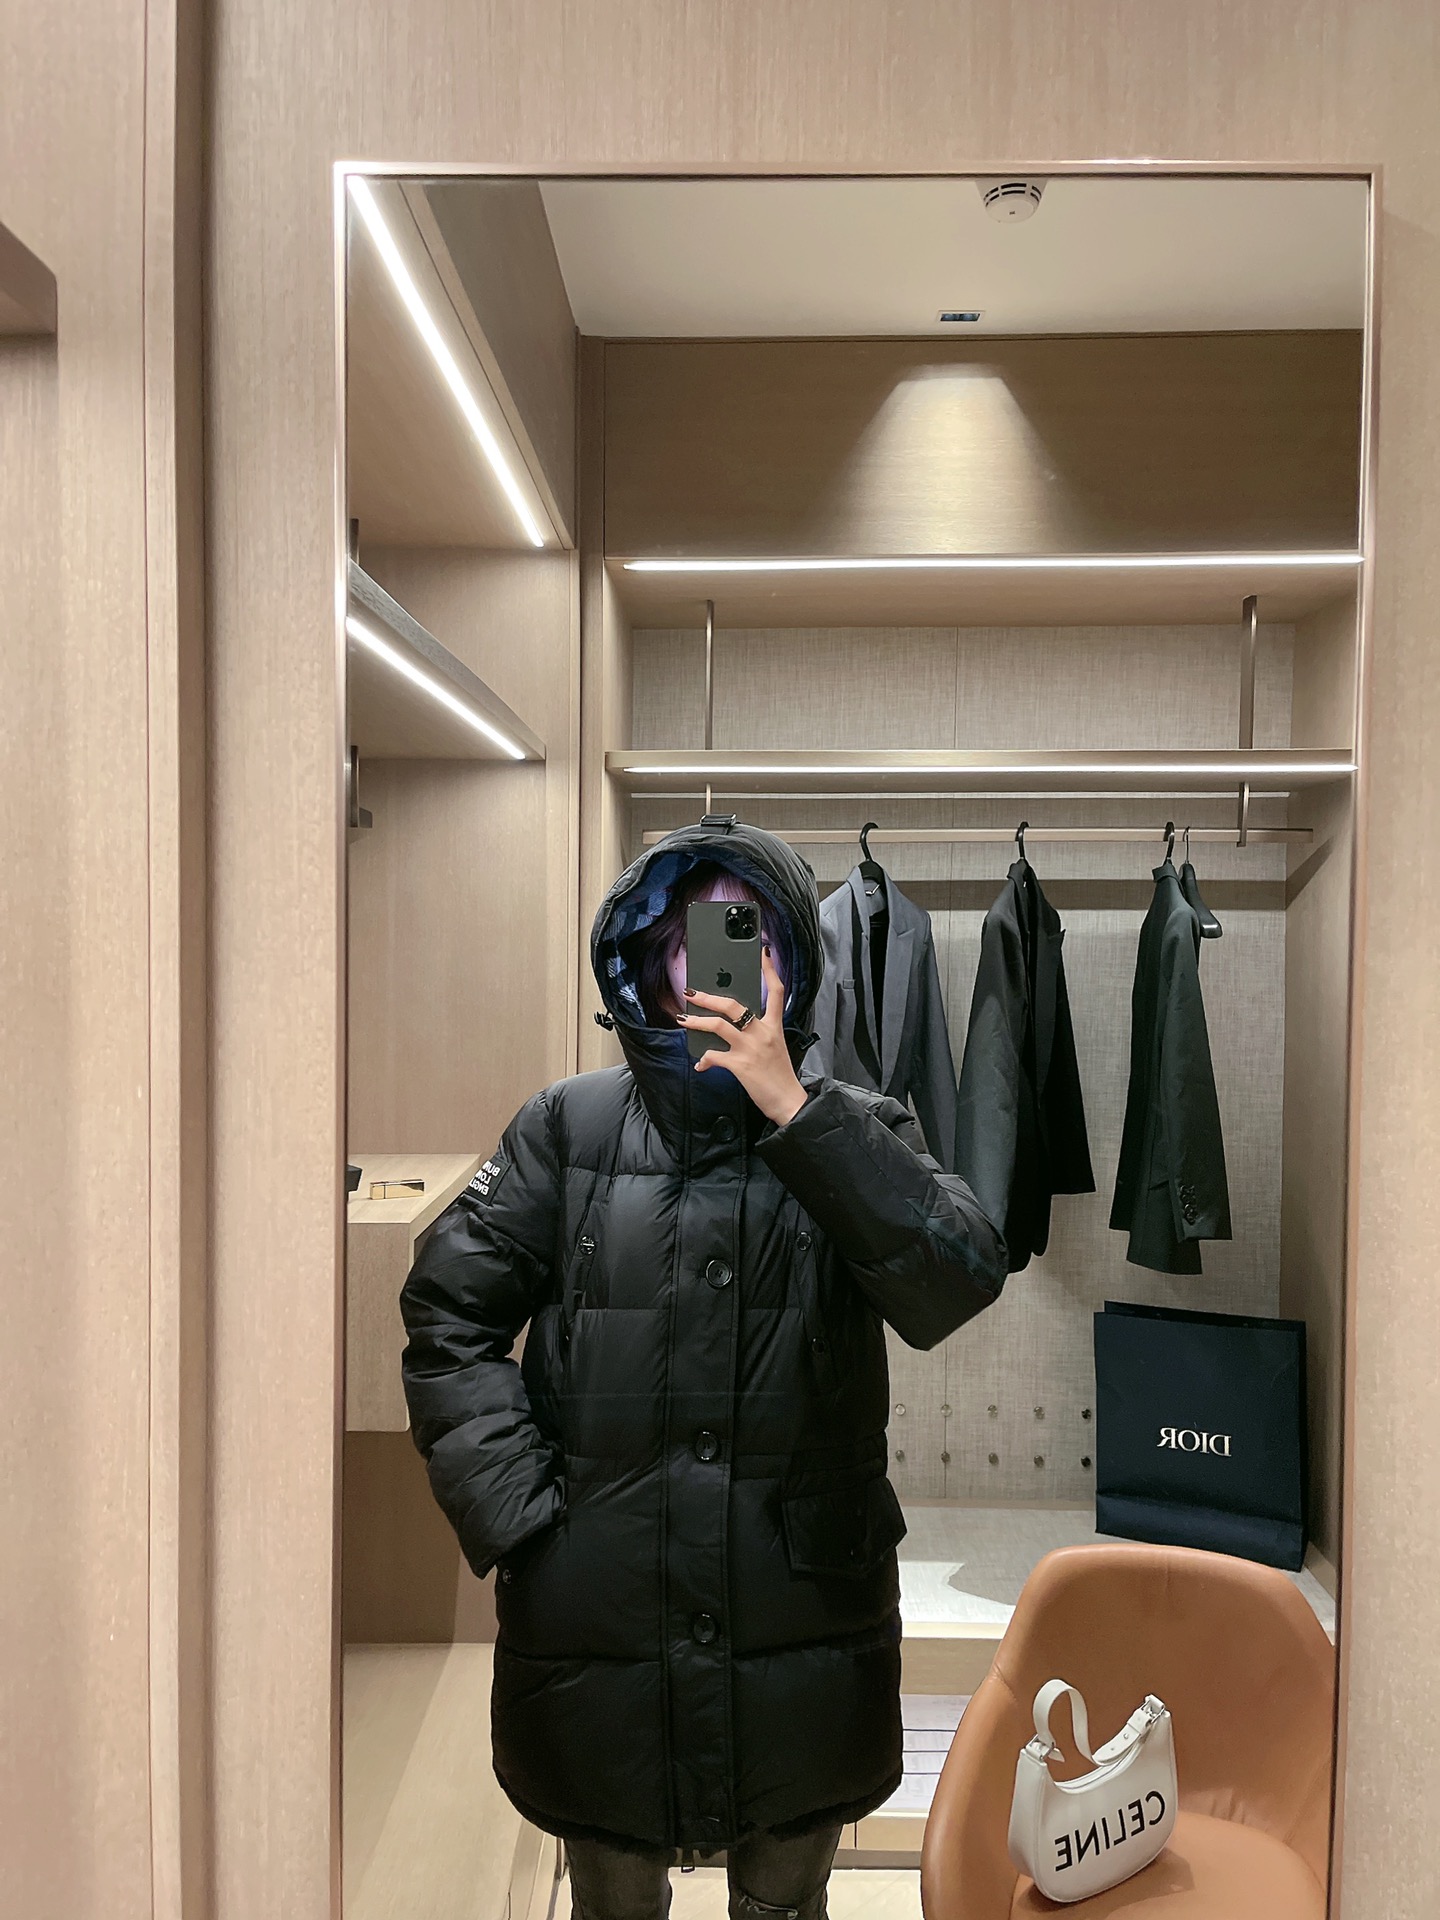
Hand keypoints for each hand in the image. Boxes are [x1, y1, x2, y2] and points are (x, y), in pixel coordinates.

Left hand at [679, 946, 807, 1126]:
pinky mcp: (740, 1065)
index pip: (776, 991)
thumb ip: (757, 1033)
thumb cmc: (779, 1075)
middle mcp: (763, 1033)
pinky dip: (703, 1059)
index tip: (763, 952)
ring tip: (683, 1018)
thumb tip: (731, 1028)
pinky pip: (714, 1055)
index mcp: (774, 1026)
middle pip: (734, 1005)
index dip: (769, 970)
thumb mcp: (774, 1046)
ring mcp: (750, 1048)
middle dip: (709, 996)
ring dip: (696, 1021)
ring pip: (718, 1025)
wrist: (788, 1101)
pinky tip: (700, 1063)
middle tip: (692, 991)